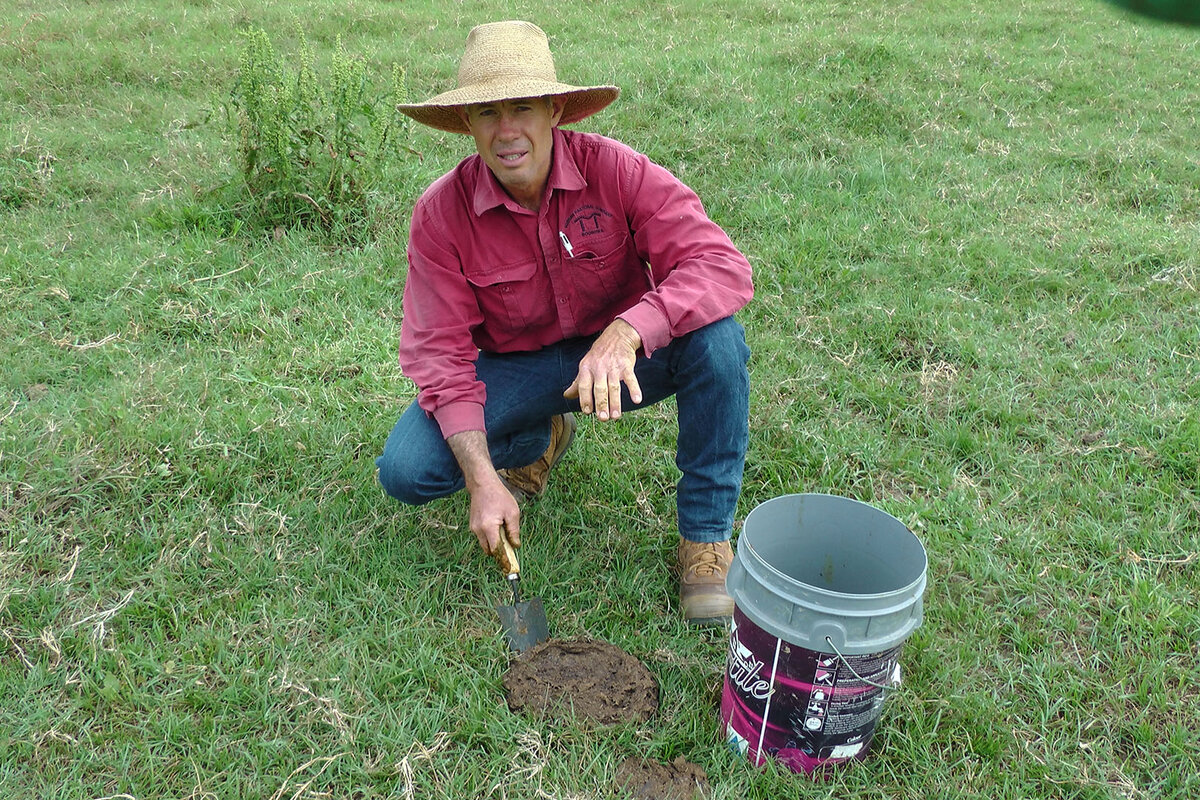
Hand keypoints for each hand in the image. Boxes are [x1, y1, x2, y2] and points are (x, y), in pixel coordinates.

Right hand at [446, 431, 520, 554]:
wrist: (482, 484)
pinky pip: (482, 537)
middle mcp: (478, 530)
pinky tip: (497, 527)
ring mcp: (473, 528)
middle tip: (510, 550)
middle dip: (499, 552)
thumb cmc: (499, 496)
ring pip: (485, 544)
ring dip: (494, 544)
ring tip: (504, 533)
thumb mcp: (512, 512)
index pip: (495, 550)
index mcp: (489, 527)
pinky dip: (489, 537)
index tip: (509, 567)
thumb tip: (515, 545)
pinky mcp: (472, 525)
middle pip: (489, 550)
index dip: (503, 559)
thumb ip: (514, 531)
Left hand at [563, 319, 642, 420]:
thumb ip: (577, 383)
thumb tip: (566, 396)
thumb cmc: (599, 355)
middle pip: (599, 389)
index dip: (585, 398)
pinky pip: (630, 379)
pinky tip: (637, 400)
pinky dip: (634, 389)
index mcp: (586, 368)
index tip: (587, 412)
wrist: (618, 336)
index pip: (583, 385)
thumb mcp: (585, 365)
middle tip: (603, 419)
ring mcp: (613, 367)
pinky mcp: (626, 365)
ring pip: (614, 387)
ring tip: (615, 416)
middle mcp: (599, 368)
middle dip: (601, 404)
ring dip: (615, 402)